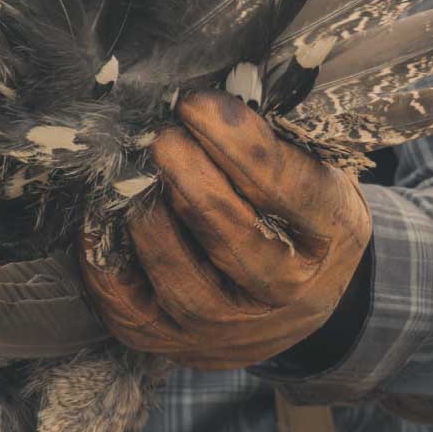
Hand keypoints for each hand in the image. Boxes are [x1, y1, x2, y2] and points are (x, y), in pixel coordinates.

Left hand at [80, 91, 371, 368]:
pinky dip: (106, 257)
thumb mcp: (318, 167)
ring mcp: (228, 328)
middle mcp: (286, 295)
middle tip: (164, 136)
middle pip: (232, 237)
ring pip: (178, 276)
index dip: (238, 143)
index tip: (197, 104)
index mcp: (331, 237)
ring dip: (149, 216)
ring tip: (134, 171)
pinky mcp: (174, 343)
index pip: (289, 189)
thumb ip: (277, 136)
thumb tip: (212, 88)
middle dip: (190, 178)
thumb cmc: (299, 211)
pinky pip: (127, 304)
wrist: (297, 296)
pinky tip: (102, 213)